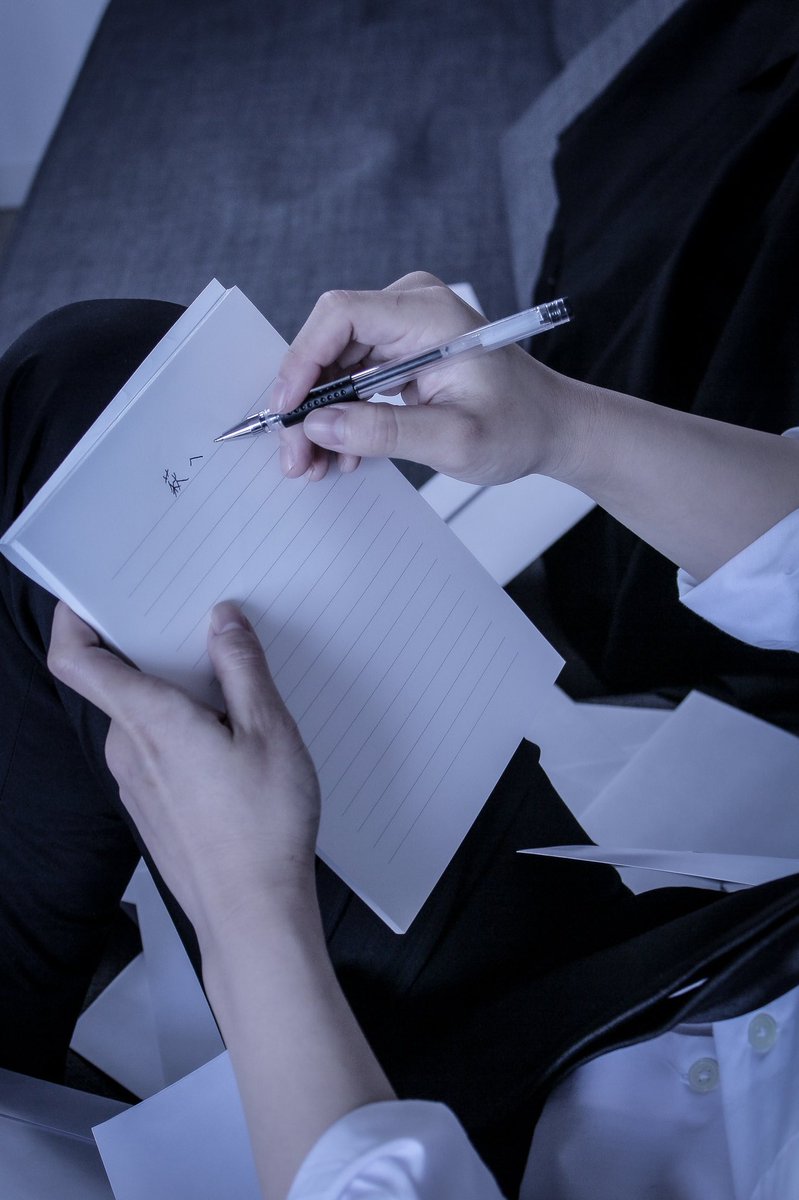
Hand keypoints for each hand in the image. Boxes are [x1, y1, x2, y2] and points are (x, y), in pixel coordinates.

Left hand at [47, 600, 320, 938]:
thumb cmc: (263, 827)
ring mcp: (135, 785)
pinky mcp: (151, 809)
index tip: (87, 599)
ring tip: (238, 707)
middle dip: (159, 659)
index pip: (77, 661)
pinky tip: (232, 754)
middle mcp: (128, 751)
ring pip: (143, 722)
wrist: (253, 915)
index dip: (72, 622)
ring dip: (179, 703)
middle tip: (210, 644)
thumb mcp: (269, 731)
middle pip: (121, 684)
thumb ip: (242, 668)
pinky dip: (183, 739)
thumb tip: (223, 621)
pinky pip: (155, 755)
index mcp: (149, 722)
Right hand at [273, 271, 588, 485]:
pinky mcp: (400, 353)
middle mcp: (411, 309)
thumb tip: (319, 426)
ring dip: (319, 417)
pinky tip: (341, 453)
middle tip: (295, 456)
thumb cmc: (519, 426)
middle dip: (306, 402)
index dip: (302, 360)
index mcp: (429, 314)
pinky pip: (351, 379)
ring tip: (316, 464)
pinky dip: (341, 417)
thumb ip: (385, 432)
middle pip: (329, 343)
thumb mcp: (455, 440)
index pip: (341, 315)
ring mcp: (403, 329)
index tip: (287, 410)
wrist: (550, 428)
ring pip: (333, 366)